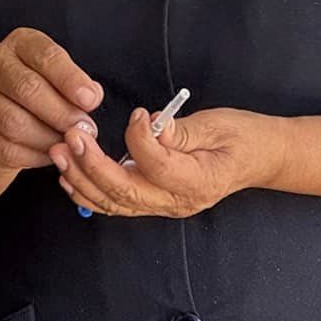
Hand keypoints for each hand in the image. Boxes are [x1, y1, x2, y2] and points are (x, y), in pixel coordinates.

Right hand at [0, 28, 102, 171]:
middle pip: (27, 89)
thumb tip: (91, 96)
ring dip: (48, 138)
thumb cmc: (40, 94)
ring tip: (68, 143)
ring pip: (14, 123)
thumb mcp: (59, 78)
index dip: (70, 79)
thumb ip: (76, 85)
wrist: (1, 119)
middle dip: (62, 113)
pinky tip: (49, 153)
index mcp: (20, 44)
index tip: (90, 100)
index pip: (45, 55)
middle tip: (85, 129)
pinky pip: (5, 148)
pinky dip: (33, 156)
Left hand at [49, 107, 281, 219]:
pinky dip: (88, 191)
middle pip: (125, 191)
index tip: (134, 114)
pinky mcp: (153, 202)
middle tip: (70, 137)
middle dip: (91, 165)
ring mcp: (164, 207)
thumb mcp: (218, 125)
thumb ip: (181, 130)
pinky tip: (69, 174)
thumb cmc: (243, 137)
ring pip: (114, 203)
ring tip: (60, 152)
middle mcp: (177, 202)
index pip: (157, 166)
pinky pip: (115, 204)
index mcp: (198, 180)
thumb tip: (149, 125)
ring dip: (82, 179)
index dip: (139, 140)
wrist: (260, 158)